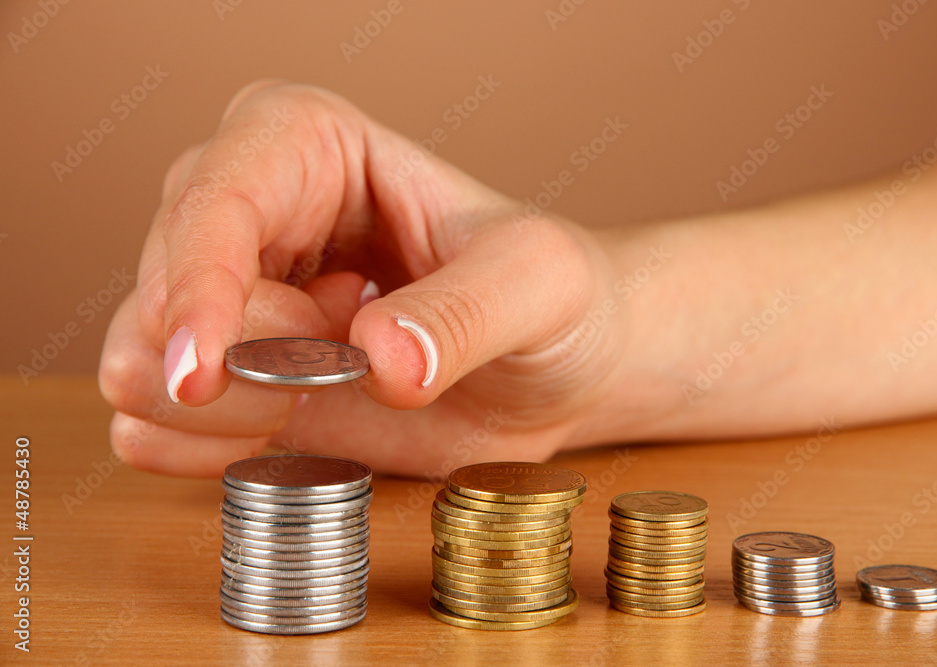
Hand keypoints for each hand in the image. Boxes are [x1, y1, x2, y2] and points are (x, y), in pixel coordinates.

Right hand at [98, 81, 628, 477]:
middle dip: (255, 361)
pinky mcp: (224, 378)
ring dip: (235, 408)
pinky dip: (217, 448)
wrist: (550, 367)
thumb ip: (466, 311)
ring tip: (335, 382)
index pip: (211, 202)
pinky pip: (153, 427)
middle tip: (355, 362)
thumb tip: (379, 359)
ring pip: (138, 365)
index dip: (197, 288)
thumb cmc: (551, 297)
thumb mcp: (538, 285)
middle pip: (162, 294)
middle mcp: (244, 211)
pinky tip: (301, 422)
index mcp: (303, 142)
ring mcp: (224, 297)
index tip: (207, 374)